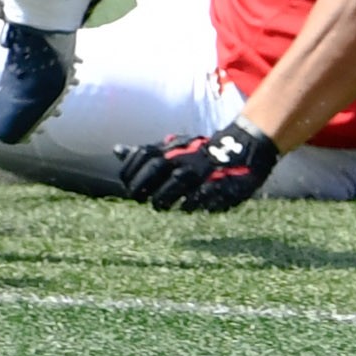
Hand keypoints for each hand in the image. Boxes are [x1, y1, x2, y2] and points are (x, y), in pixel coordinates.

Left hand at [116, 120, 281, 211]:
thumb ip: (145, 154)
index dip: (131, 171)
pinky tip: (184, 207)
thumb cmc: (197, 153)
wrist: (240, 149)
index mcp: (172, 148)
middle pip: (155, 170)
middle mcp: (184, 157)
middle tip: (137, 198)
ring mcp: (201, 171)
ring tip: (159, 206)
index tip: (126, 184)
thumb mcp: (171, 149)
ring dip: (163, 197)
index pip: (142, 156)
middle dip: (142, 186)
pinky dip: (189, 203)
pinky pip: (200, 197)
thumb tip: (116, 151)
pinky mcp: (218, 185)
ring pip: (176, 184)